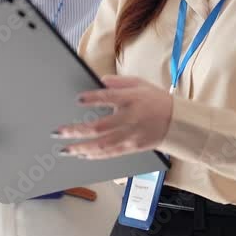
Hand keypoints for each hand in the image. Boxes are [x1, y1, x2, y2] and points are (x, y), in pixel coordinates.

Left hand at [53, 75, 172, 159]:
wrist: (177, 122)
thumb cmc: (155, 100)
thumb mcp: (139, 83)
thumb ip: (118, 81)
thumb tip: (99, 80)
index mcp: (131, 98)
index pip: (109, 97)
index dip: (92, 99)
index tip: (77, 99)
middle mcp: (130, 118)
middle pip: (99, 127)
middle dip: (76, 131)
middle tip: (58, 132)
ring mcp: (131, 135)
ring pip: (102, 145)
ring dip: (81, 148)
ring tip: (64, 149)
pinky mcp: (132, 147)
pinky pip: (110, 153)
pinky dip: (94, 155)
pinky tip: (81, 154)